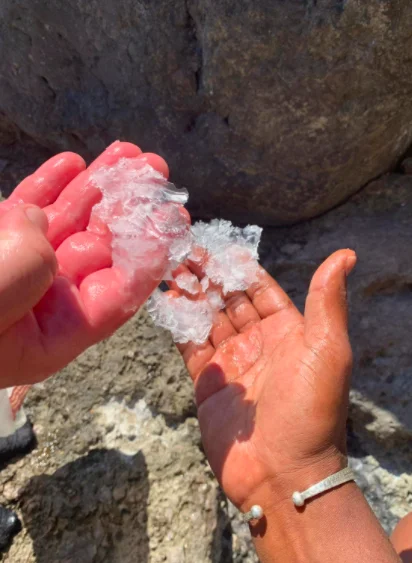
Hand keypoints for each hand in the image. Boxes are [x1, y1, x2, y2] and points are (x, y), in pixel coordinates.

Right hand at [0, 142, 178, 387]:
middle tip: (156, 170)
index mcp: (50, 334)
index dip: (148, 256)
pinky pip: (25, 210)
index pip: (115, 294)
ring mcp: (15, 269)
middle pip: (99, 251)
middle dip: (129, 208)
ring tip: (128, 154)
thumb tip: (40, 221)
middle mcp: (40, 303)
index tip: (172, 218)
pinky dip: (48, 185)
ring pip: (67, 224)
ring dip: (98, 188)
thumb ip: (25, 268)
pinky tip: (73, 163)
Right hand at [173, 251, 355, 507]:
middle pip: (229, 299)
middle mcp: (259, 343)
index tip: (216, 244)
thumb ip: (327, 300)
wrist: (282, 473)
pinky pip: (189, 344)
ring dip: (190, 293)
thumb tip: (347, 254)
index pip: (260, 288)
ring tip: (168, 266)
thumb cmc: (310, 409)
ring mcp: (231, 363)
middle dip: (208, 275)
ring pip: (206, 318)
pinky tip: (164, 299)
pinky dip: (178, 322)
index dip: (239, 267)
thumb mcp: (327, 349)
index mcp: (289, 331)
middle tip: (182, 250)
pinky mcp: (207, 383)